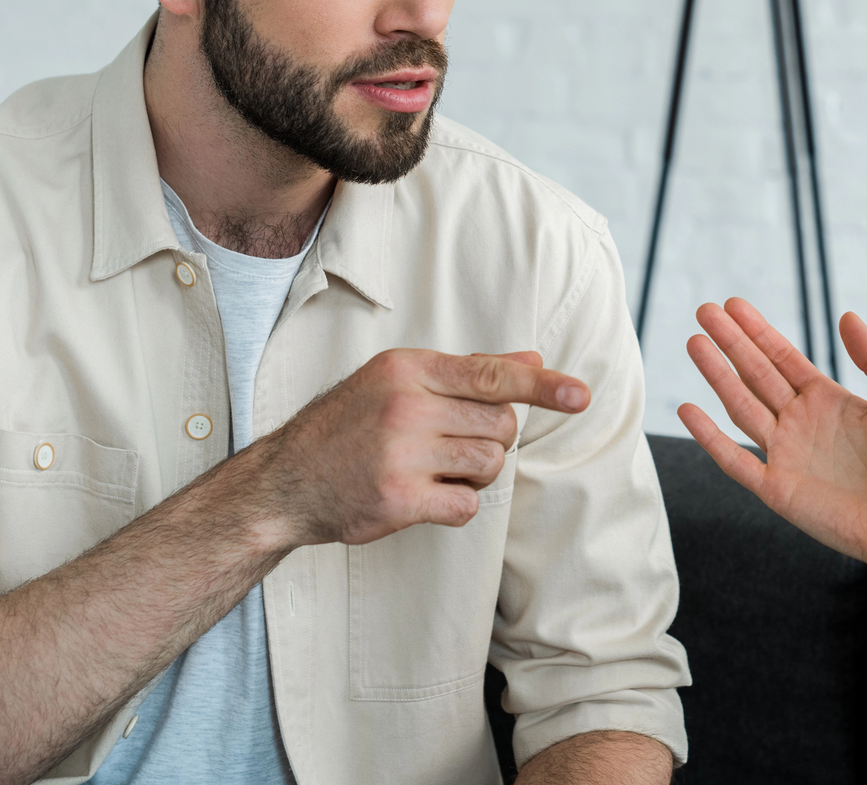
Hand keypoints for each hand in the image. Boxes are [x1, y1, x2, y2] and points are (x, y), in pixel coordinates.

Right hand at [260, 348, 588, 547]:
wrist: (286, 481)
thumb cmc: (349, 426)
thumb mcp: (399, 382)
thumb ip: (467, 372)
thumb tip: (533, 361)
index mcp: (408, 369)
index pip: (491, 375)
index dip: (543, 386)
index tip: (580, 394)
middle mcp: (405, 406)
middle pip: (500, 423)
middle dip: (491, 438)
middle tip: (453, 444)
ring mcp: (401, 454)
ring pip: (489, 463)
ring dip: (475, 472)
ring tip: (435, 468)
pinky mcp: (399, 499)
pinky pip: (467, 503)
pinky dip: (457, 504)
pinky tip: (426, 496)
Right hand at [677, 299, 866, 575]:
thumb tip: (845, 315)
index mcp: (827, 400)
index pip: (782, 358)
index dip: (757, 331)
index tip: (732, 304)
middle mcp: (800, 423)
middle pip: (755, 374)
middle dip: (730, 342)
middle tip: (704, 310)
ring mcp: (785, 455)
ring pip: (740, 407)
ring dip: (716, 375)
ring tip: (694, 342)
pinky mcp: (776, 488)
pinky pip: (734, 459)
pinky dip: (709, 436)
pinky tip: (686, 409)